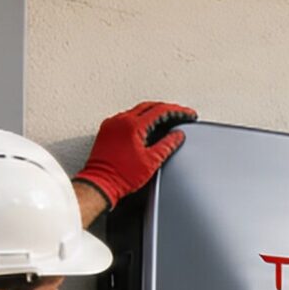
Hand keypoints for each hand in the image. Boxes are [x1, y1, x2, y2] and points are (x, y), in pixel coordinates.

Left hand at [75, 100, 195, 206]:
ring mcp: (112, 124)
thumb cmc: (122, 176)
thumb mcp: (152, 161)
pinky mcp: (107, 130)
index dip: (178, 111)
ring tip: (165, 120)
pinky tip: (145, 126)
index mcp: (133, 126)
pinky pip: (126, 117)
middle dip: (166, 109)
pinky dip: (139, 118)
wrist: (101, 183)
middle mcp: (121, 121)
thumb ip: (167, 145)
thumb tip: (177, 136)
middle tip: (179, 115)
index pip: (160, 110)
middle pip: (148, 106)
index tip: (188, 114)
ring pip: (136, 110)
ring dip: (152, 112)